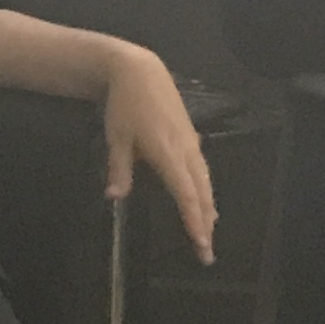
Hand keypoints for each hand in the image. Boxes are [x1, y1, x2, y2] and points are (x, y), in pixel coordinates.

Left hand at [100, 47, 216, 264]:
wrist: (140, 71)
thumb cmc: (125, 105)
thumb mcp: (116, 137)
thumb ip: (119, 169)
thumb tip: (115, 197)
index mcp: (167, 152)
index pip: (185, 194)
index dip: (194, 220)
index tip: (200, 242)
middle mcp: (185, 150)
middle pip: (201, 193)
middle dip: (205, 224)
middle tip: (207, 252)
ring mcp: (190, 143)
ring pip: (205, 182)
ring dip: (208, 208)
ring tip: (210, 231)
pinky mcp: (190, 137)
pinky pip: (202, 169)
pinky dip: (205, 190)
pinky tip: (205, 200)